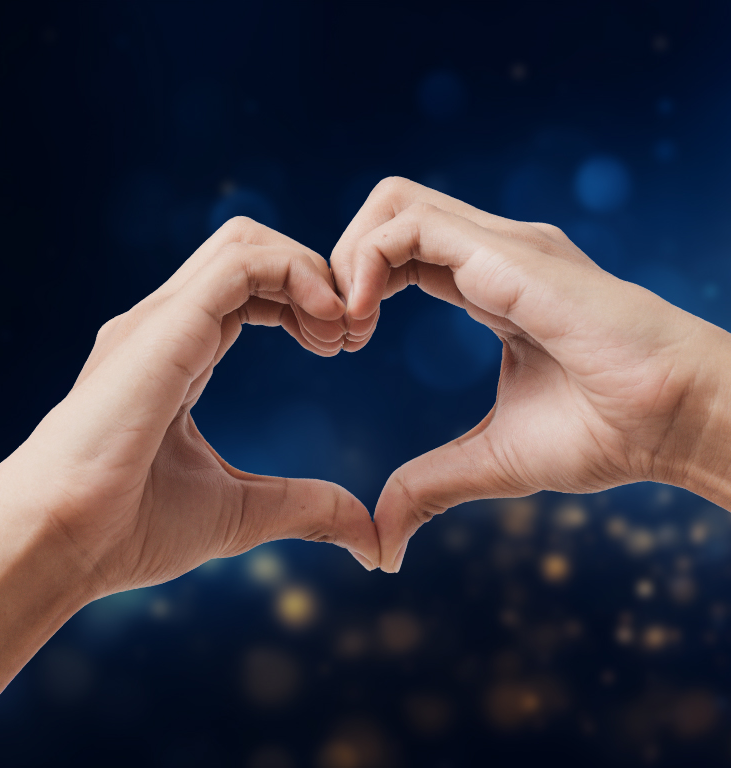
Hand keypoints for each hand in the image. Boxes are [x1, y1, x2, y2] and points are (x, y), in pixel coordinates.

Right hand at [0, 216, 379, 597]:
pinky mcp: (165, 324)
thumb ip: (303, 507)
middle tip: (351, 335)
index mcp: (180, 352)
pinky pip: (241, 263)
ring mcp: (162, 319)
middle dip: (315, 278)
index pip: (249, 289)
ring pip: (247, 243)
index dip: (304, 303)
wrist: (61, 543)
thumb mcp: (241, 510)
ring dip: (309, 273)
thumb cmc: (130, 528)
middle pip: (252, 251)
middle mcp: (169, 324)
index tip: (340, 347)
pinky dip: (295, 276)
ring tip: (340, 332)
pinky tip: (326, 325)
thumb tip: (365, 535)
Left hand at [331, 177, 730, 571]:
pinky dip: (367, 263)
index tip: (343, 346)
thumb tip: (383, 545)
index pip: (400, 254)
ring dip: (347, 259)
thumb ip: (429, 486)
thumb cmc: (605, 434)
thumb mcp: (491, 461)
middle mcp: (491, 253)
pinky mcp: (510, 252)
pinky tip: (364, 320)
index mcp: (488, 284)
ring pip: (393, 203)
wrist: (676, 421)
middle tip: (334, 333)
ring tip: (347, 328)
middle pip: (387, 216)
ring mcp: (502, 244)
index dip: (356, 289)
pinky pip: (411, 226)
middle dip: (339, 264)